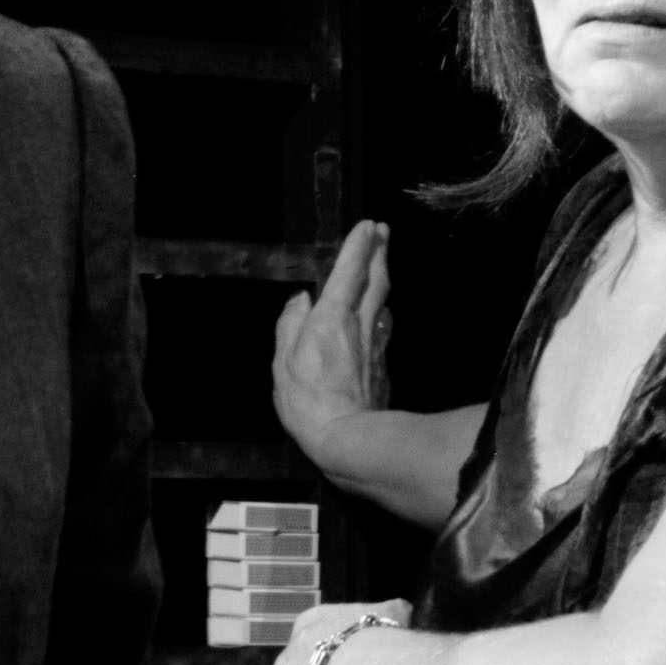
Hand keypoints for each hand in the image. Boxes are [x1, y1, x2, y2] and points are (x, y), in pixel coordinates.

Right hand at [272, 220, 390, 470]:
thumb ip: (289, 325)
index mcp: (331, 318)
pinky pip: (382, 329)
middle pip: (376, 281)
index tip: (368, 225)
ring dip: (382, 280)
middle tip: (383, 232)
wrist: (350, 439)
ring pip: (383, 303)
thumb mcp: (282, 363)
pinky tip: (378, 315)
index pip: (348, 271)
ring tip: (380, 268)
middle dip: (379, 253)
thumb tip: (299, 301)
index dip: (358, 245)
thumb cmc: (308, 402)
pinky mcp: (382, 366)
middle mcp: (359, 324)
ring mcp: (375, 345)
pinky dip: (379, 313)